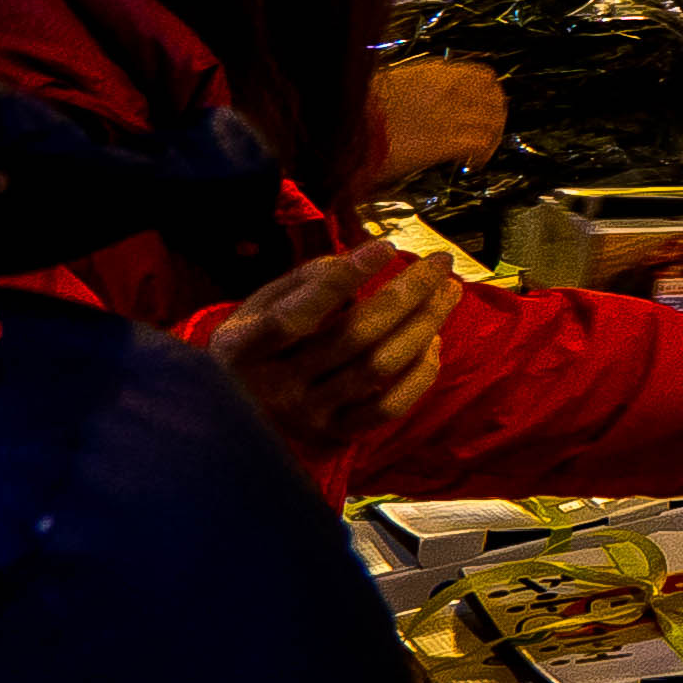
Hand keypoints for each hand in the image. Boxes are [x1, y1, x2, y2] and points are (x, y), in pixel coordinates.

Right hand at [208, 241, 450, 465]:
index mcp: (242, 349)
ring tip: (448, 291)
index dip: (342, 279)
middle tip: (440, 263)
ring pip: (379, 367)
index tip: (386, 247)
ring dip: (424, 323)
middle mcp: (274, 388)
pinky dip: (420, 371)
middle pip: (353, 336)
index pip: (295, 316)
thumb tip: (361, 258)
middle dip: (408, 293)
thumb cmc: (257, 346)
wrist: (234, 416)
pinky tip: (432, 339)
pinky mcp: (335, 435)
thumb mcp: (260, 307)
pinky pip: (390, 406)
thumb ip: (305, 280)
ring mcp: (307, 416)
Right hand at [368, 57, 508, 177]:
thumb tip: (431, 101)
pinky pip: (481, 143)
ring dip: (491, 137)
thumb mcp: (393, 87)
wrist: (344, 127)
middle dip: (495, 116)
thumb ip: (420, 88)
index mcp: (435, 72)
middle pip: (495, 98)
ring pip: (492, 121)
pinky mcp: (446, 141)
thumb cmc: (360, 110)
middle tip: (487, 134)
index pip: (483, 76)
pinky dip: (483, 153)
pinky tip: (470, 164)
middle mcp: (449, 89)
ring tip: (478, 153)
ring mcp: (450, 114)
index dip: (489, 94)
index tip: (483, 109)